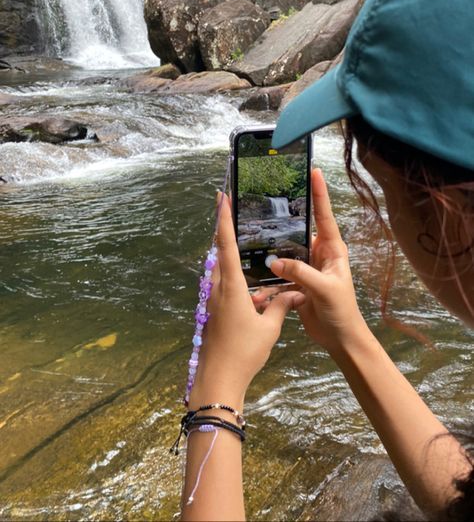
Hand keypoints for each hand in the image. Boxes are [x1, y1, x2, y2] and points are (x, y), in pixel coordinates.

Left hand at [189, 193, 300, 408]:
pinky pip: (222, 288)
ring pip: (220, 271)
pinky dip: (233, 280)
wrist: (219, 380)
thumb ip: (280, 305)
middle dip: (226, 232)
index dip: (223, 219)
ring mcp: (212, 301)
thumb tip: (296, 292)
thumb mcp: (269, 328)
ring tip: (245, 247)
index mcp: (231, 287)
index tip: (220, 197)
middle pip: (219, 253)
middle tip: (234, 211)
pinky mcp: (212, 313)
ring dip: (230, 259)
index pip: (225, 244)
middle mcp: (217, 289)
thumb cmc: (244, 352)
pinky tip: (248, 288)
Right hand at [254, 169, 367, 356]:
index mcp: (332, 249)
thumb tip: (276, 261)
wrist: (340, 338)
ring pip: (285, 250)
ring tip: (251, 230)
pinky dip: (268, 272)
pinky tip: (253, 268)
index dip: (319, 193)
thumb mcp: (324, 289)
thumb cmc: (341, 311)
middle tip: (267, 197)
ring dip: (271, 247)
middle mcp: (318, 253)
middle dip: (284, 216)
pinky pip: (279, 270)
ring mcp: (306, 266)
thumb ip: (301, 273)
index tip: (313, 171)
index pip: (324, 215)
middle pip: (299, 228)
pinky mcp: (295, 281)